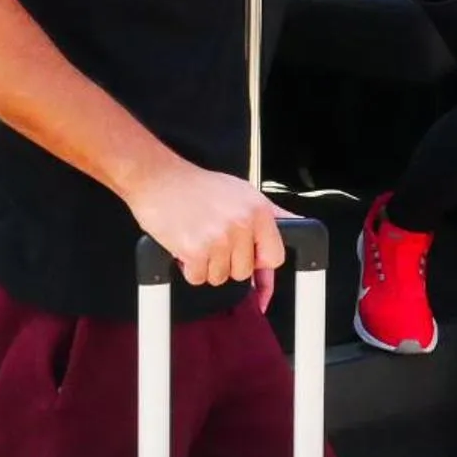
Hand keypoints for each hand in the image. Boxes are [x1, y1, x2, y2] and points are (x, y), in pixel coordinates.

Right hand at [128, 159, 284, 302]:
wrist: (158, 178)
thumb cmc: (197, 186)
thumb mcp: (243, 192)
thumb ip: (270, 214)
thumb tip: (298, 226)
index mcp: (258, 210)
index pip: (274, 257)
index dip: (259, 261)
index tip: (250, 260)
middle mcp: (242, 224)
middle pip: (244, 271)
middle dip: (227, 262)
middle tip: (213, 240)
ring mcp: (219, 238)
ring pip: (220, 277)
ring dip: (207, 265)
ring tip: (198, 239)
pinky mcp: (195, 250)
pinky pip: (198, 278)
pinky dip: (189, 268)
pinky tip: (185, 246)